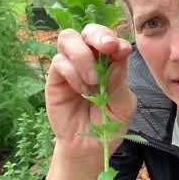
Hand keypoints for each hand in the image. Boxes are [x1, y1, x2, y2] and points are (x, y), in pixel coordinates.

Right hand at [46, 24, 135, 159]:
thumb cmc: (109, 125)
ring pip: (68, 39)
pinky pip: (59, 62)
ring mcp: (71, 68)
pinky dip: (73, 73)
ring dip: (83, 56)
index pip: (110, 40)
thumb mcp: (123, 106)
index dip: (116, 40)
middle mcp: (90, 61)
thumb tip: (117, 57)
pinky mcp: (55, 79)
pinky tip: (82, 91)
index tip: (123, 50)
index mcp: (110, 63)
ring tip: (94, 81)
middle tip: (107, 47)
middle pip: (88, 31)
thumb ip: (120, 82)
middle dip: (98, 34)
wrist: (90, 148)